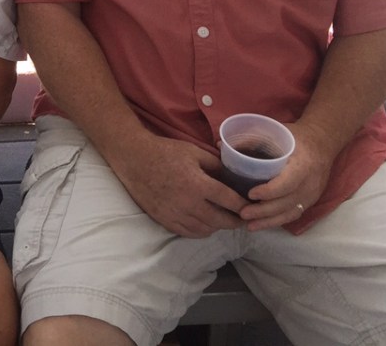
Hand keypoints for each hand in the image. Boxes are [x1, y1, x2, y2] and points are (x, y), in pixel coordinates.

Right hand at [110, 133, 245, 237]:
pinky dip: (201, 231)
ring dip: (218, 226)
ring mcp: (176, 214)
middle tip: (242, 218)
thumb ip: (216, 165)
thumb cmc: (165, 151)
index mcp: (198, 184)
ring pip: (206, 229)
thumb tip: (233, 176)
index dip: (244, 206)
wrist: (133, 159)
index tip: (252, 207)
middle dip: (235, 221)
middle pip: (221, 221)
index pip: (230, 201)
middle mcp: (188, 203)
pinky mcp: (165, 220)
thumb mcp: (194, 152)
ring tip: (223, 220)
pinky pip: (189, 233)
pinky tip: (205, 224)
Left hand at [239, 124, 332, 231]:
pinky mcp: (310, 200)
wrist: (323, 143)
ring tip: (249, 225)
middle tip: (242, 213)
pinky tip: (262, 224)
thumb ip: (252, 138)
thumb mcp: (277, 132)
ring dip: (269, 221)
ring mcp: (312, 194)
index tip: (250, 194)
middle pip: (287, 203)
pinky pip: (294, 214)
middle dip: (264, 211)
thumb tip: (220, 145)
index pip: (287, 183)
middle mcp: (310, 182)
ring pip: (290, 213)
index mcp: (303, 164)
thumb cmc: (296, 136)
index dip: (269, 191)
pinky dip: (277, 221)